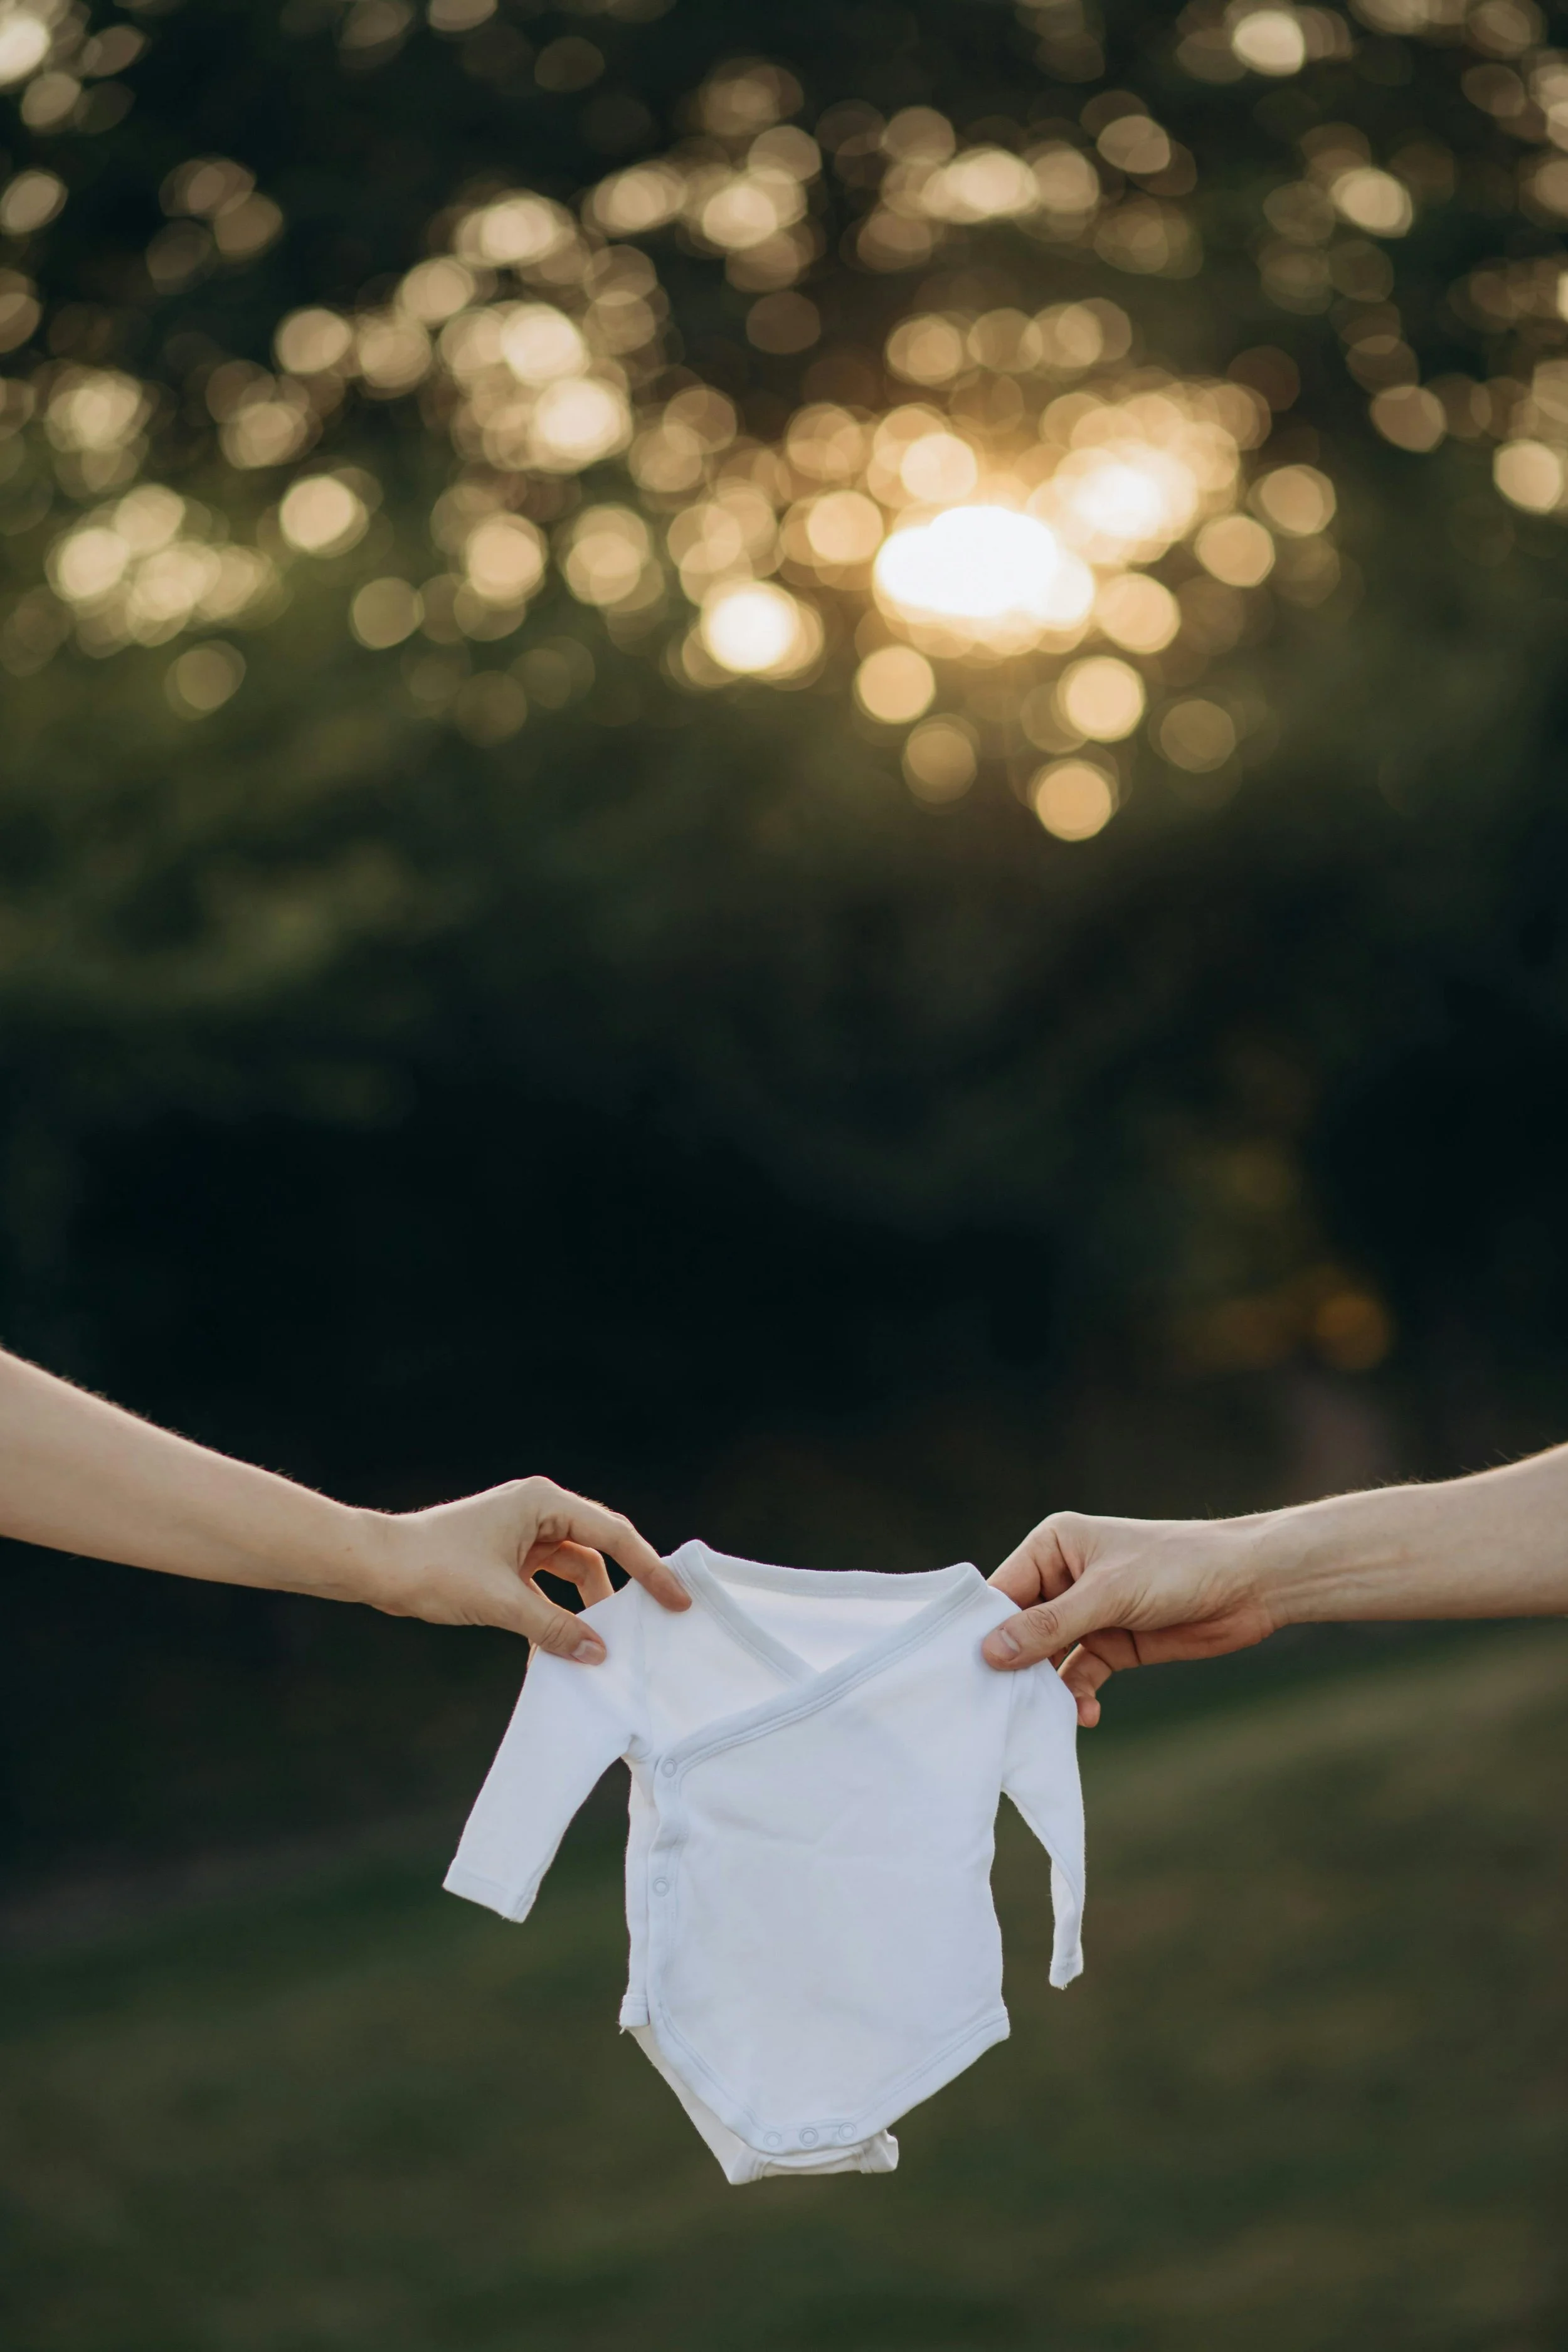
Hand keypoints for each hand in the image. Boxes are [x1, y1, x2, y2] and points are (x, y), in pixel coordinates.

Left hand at [365, 1476, 688, 1660]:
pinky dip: (558, 1614)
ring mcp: (523, 1535)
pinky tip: (564, 1647)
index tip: (677, 1600)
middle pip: (600, 1551)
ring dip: (588, 1607)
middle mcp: (538, 1511)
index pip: (614, 1535)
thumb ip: (553, 1627)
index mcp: (543, 1502)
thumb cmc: (433, 1567)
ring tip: (606, 1645)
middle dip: (627, 1587)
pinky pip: (548, 1587)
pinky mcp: (508, 1558)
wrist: (376, 1566)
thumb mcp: (501, 1601)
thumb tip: (599, 1653)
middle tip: (658, 1621)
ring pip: (575, 1572)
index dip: (650, 1570)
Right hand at [982, 1510, 1278, 1725]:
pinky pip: (1079, 1676)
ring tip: (1042, 1720)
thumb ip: (1050, 1625)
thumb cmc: (1178, 1568)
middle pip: (1020, 1630)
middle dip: (1014, 1668)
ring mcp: (1089, 1614)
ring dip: (1047, 1690)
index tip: (966, 1673)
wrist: (1251, 1586)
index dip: (983, 1631)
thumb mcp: (1109, 1594)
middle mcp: (1064, 1578)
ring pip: (1048, 1659)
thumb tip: (989, 1652)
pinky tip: (1087, 1716)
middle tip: (997, 1709)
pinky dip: (1077, 1698)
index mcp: (1053, 1547)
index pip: (1003, 1592)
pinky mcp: (1113, 1644)